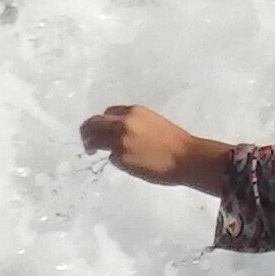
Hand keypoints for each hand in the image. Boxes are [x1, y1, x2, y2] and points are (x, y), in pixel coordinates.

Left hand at [79, 103, 230, 190]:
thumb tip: (122, 133)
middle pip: (94, 123)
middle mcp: (123, 123)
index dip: (104, 121)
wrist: (187, 158)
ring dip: (91, 144)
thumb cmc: (177, 143)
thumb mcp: (154, 123)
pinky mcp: (120, 157)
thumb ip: (135, 124)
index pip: (109, 112)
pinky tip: (128, 163)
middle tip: (86, 140)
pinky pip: (111, 157)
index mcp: (134, 112)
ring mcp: (120, 140)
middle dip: (86, 131)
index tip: (103, 129)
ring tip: (91, 151)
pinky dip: (115, 160)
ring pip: (94, 139)